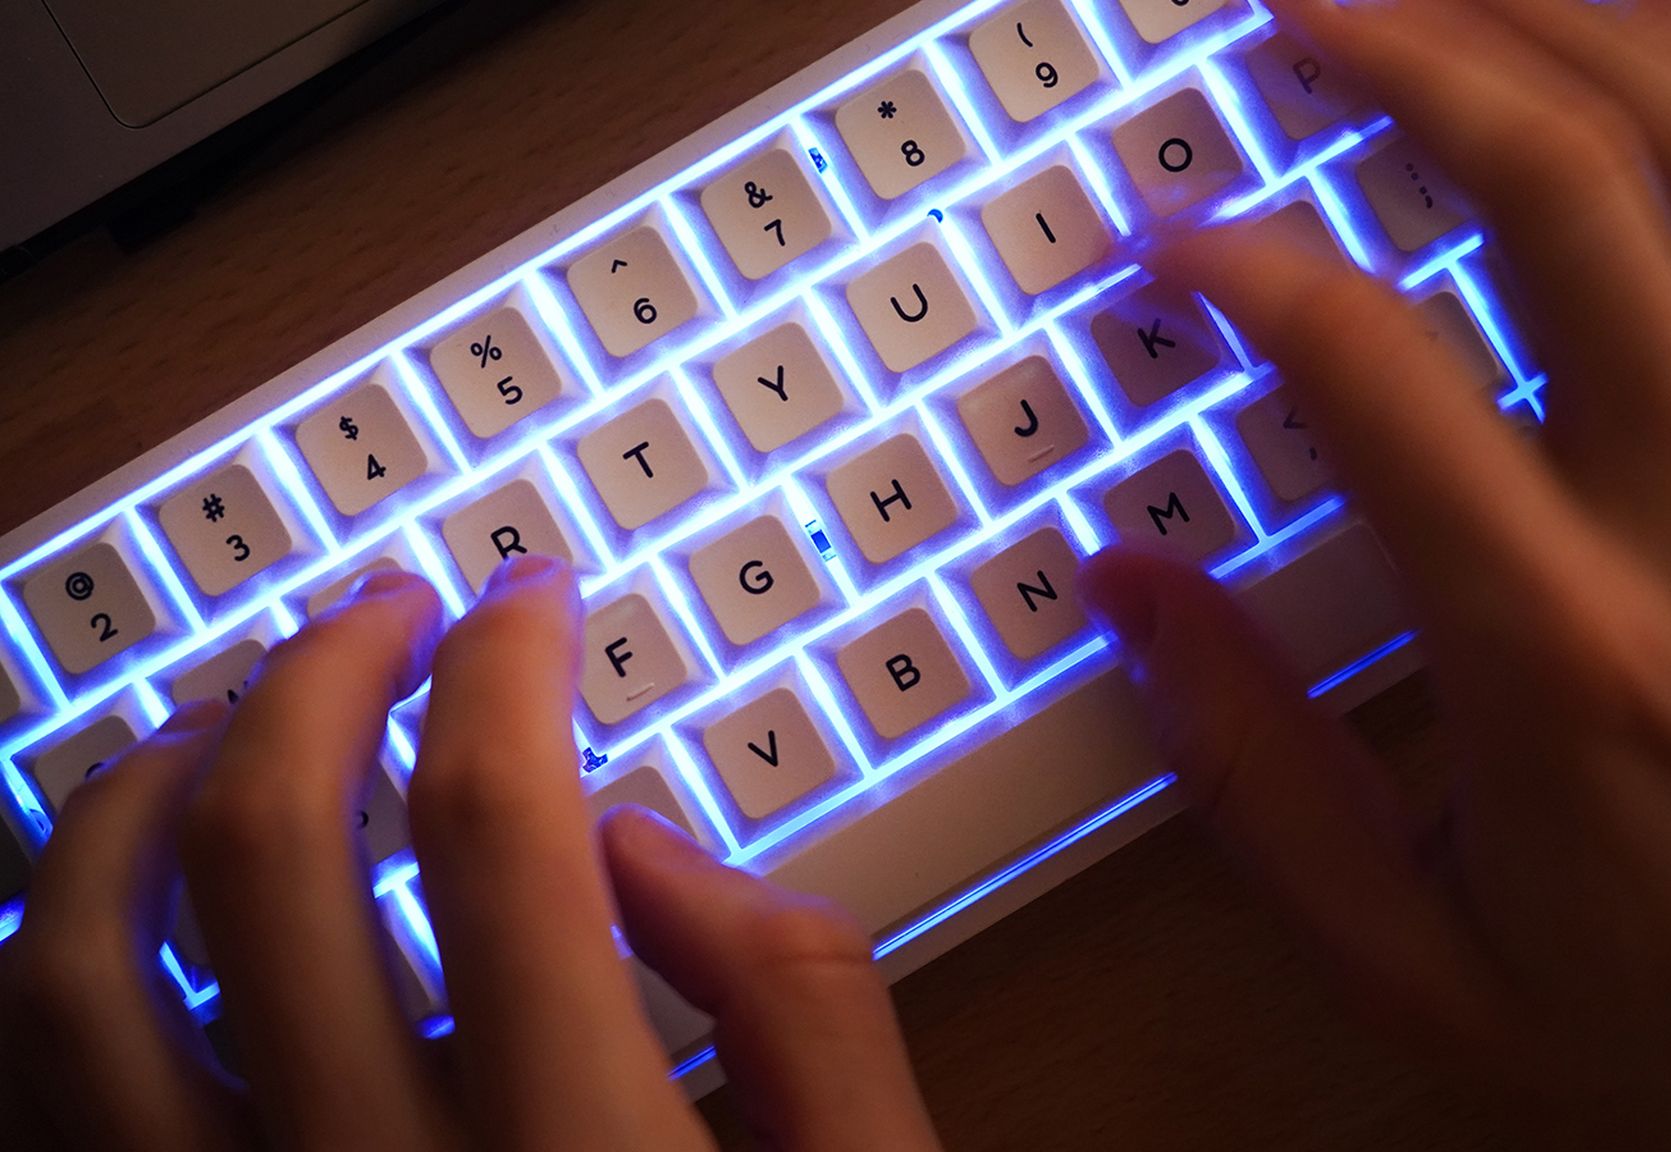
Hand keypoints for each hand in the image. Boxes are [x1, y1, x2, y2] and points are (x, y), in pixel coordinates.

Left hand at [0, 557, 941, 1151]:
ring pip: (75, 980)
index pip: (499, 825)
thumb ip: (808, 1008)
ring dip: (130, 797)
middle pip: (272, 854)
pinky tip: (114, 905)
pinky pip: (26, 1115)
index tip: (530, 604)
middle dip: (320, 673)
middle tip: (387, 608)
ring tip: (220, 718)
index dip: (511, 662)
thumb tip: (650, 844)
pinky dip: (41, 967)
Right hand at [1084, 0, 1670, 1145]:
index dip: (1237, 265)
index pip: (1366, 369)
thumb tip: (1134, 594)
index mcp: (1562, 656)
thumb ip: (1253, 774)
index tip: (1174, 245)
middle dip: (1413, 52)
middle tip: (1307, 12)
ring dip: (1590, 29)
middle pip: (1566, 190)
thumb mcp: (1425, 963)